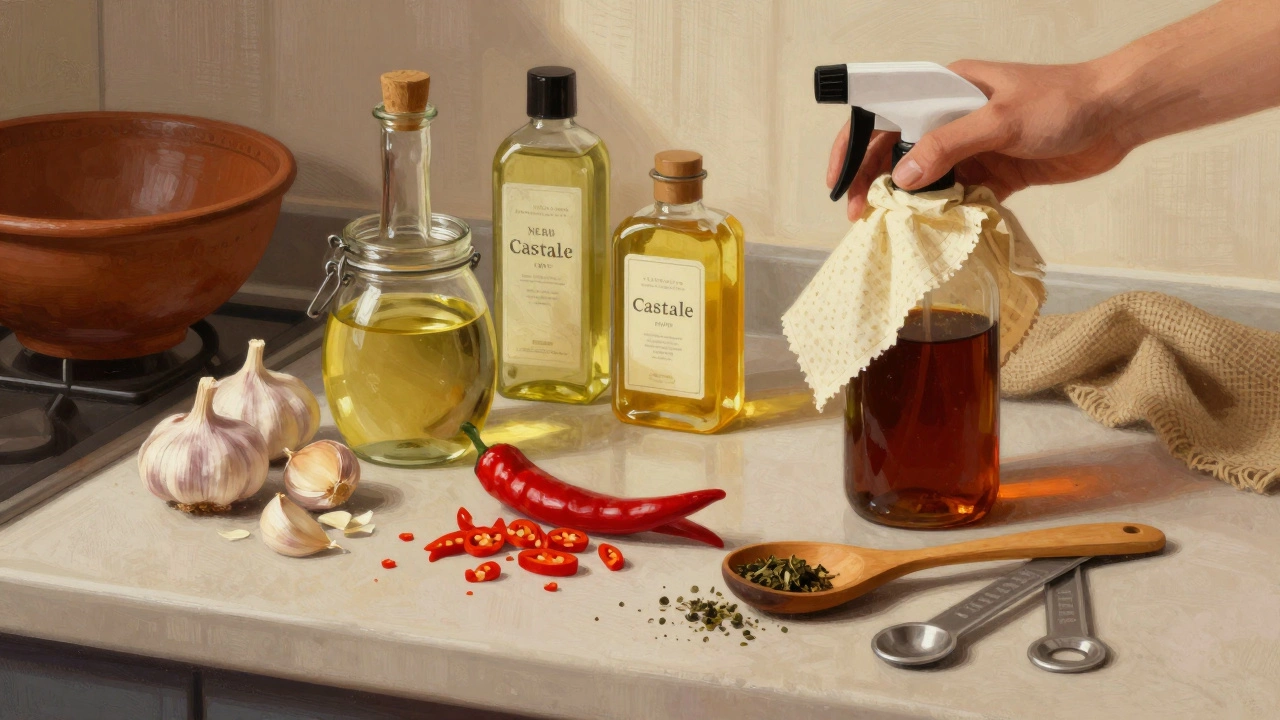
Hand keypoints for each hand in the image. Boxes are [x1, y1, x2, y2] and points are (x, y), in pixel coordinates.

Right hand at [827, 60, 1134, 219]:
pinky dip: (948, 215)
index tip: (840, 181)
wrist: (1119, 114)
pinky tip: (936, 234)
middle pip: (900, 151)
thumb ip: (950, 146)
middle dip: (877, 182)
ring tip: (892, 231)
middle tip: (861, 216)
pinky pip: (961, 197)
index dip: (855, 145)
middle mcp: (954, 117)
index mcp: (946, 89)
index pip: (885, 113)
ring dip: (911, 204)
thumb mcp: (1001, 119)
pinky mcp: (998, 173)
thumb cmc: (1063, 101)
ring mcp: (975, 146)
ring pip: (928, 178)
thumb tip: (903, 177)